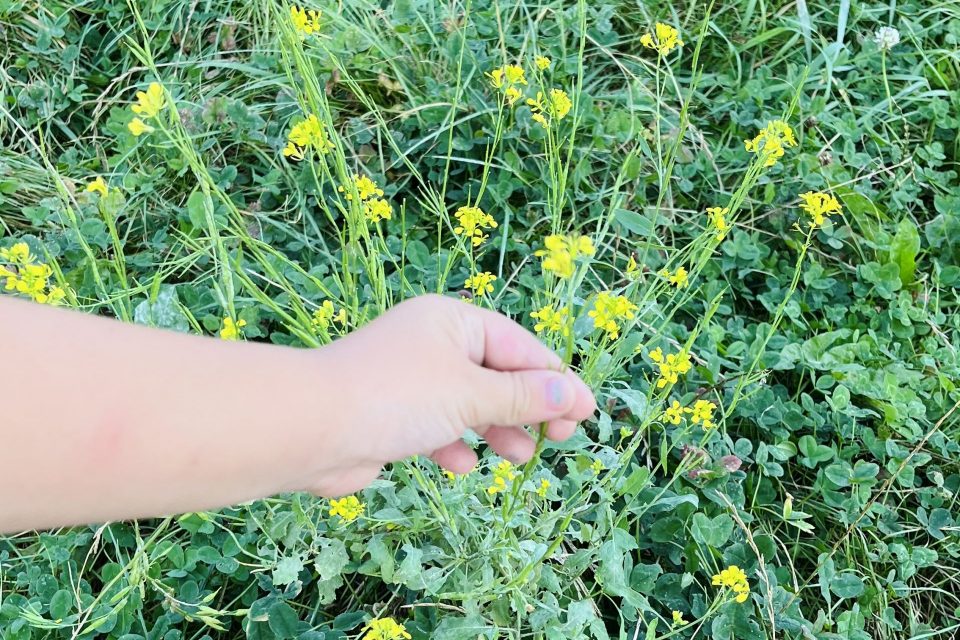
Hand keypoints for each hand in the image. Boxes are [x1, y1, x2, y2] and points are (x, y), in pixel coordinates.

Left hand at [298, 294, 595, 495]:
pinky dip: (454, 444)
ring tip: (519, 457)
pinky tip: (462, 464)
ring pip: (468, 404)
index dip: (556, 378)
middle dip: (527, 407)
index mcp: (451, 322)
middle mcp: (431, 345)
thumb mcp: (470, 394)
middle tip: (558, 439)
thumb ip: (523, 397)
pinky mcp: (392, 416)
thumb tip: (573, 394)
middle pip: (496, 374)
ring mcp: (410, 381)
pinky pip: (437, 427)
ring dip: (496, 430)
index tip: (587, 411)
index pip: (518, 346)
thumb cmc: (396, 397)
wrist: (310, 429)